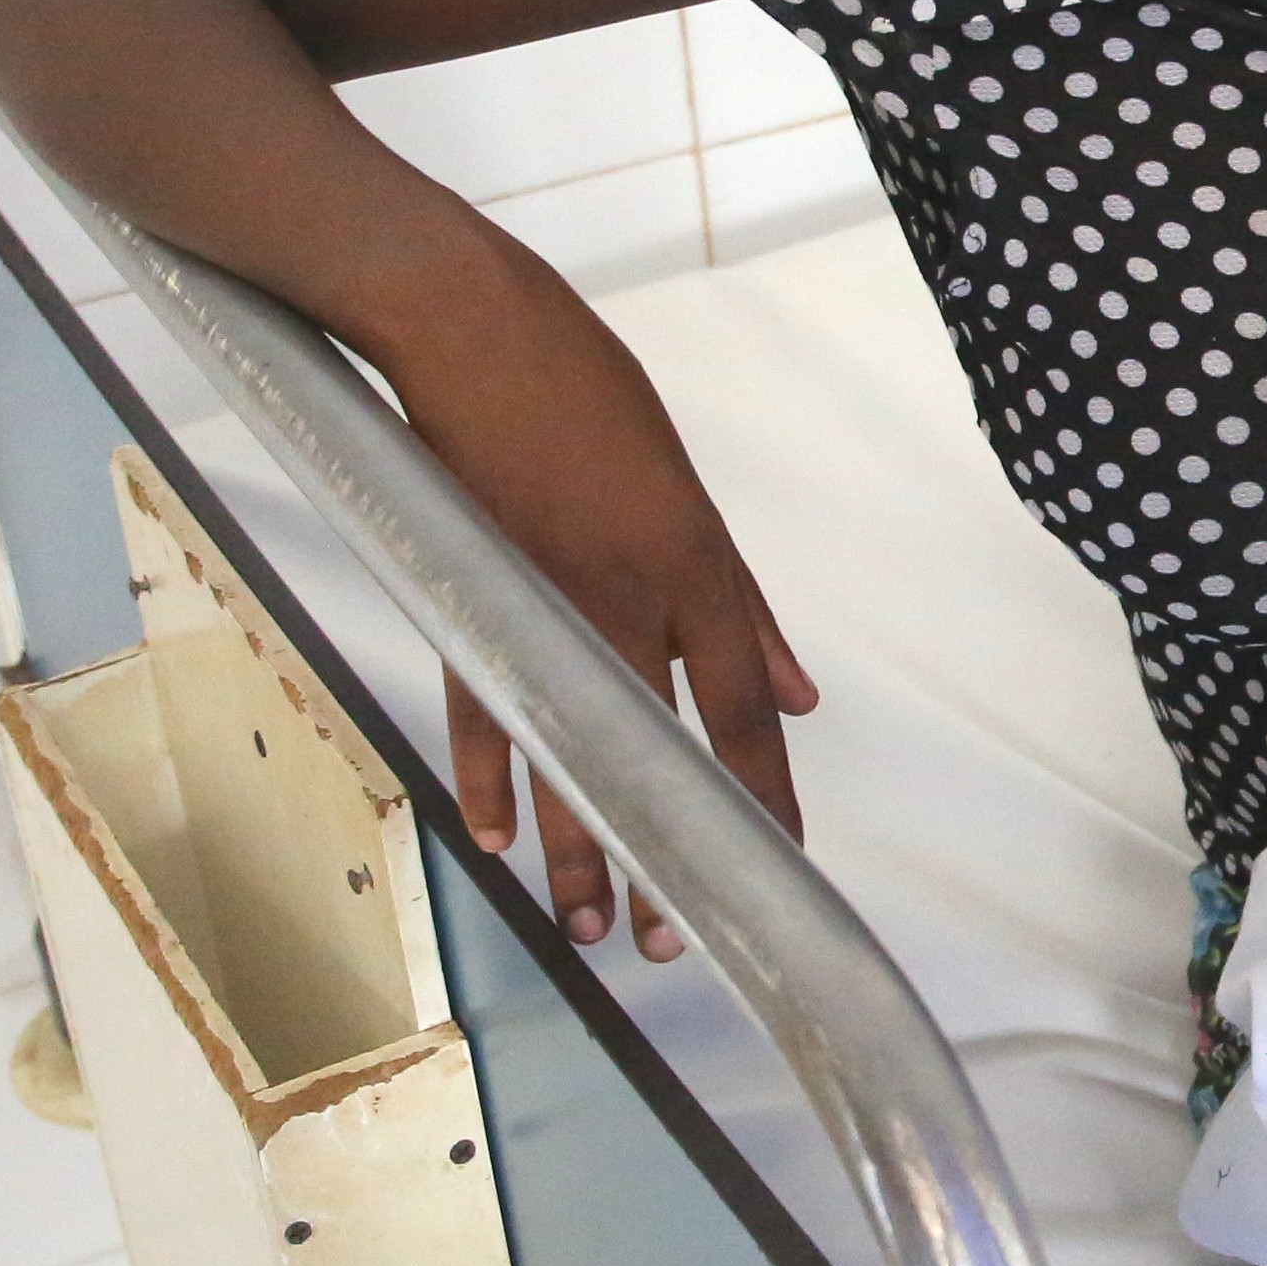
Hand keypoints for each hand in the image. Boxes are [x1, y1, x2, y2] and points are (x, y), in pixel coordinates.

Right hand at [389, 233, 819, 958]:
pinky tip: (501, 838)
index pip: (743, 708)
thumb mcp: (683, 486)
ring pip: (569, 748)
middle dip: (667, 852)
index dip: (764, 793)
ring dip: (579, 845)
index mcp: (694, 565)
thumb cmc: (582, 392)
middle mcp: (630, 594)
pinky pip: (483, 706)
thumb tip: (798, 694)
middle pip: (660, 748)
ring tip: (586, 924)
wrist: (468, 325)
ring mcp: (547, 596)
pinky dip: (490, 775)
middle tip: (667, 941)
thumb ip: (741, 605)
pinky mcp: (473, 592)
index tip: (779, 864)